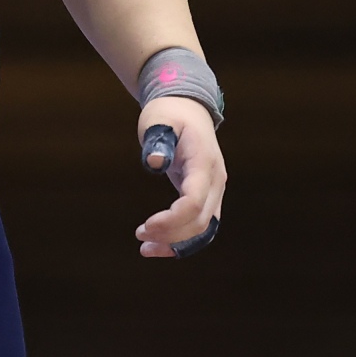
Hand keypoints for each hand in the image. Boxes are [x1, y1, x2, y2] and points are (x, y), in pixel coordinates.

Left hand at [135, 96, 225, 257]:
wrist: (187, 108)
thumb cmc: (169, 113)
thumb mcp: (159, 120)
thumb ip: (158, 140)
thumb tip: (155, 162)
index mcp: (203, 163)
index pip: (194, 202)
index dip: (171, 220)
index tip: (146, 226)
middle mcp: (215, 181)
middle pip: (200, 221)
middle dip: (170, 235)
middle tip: (140, 235)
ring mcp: (214, 190)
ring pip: (204, 229)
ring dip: (178, 244)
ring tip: (146, 248)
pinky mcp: (207, 196)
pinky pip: (201, 225)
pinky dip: (182, 239)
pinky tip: (159, 245)